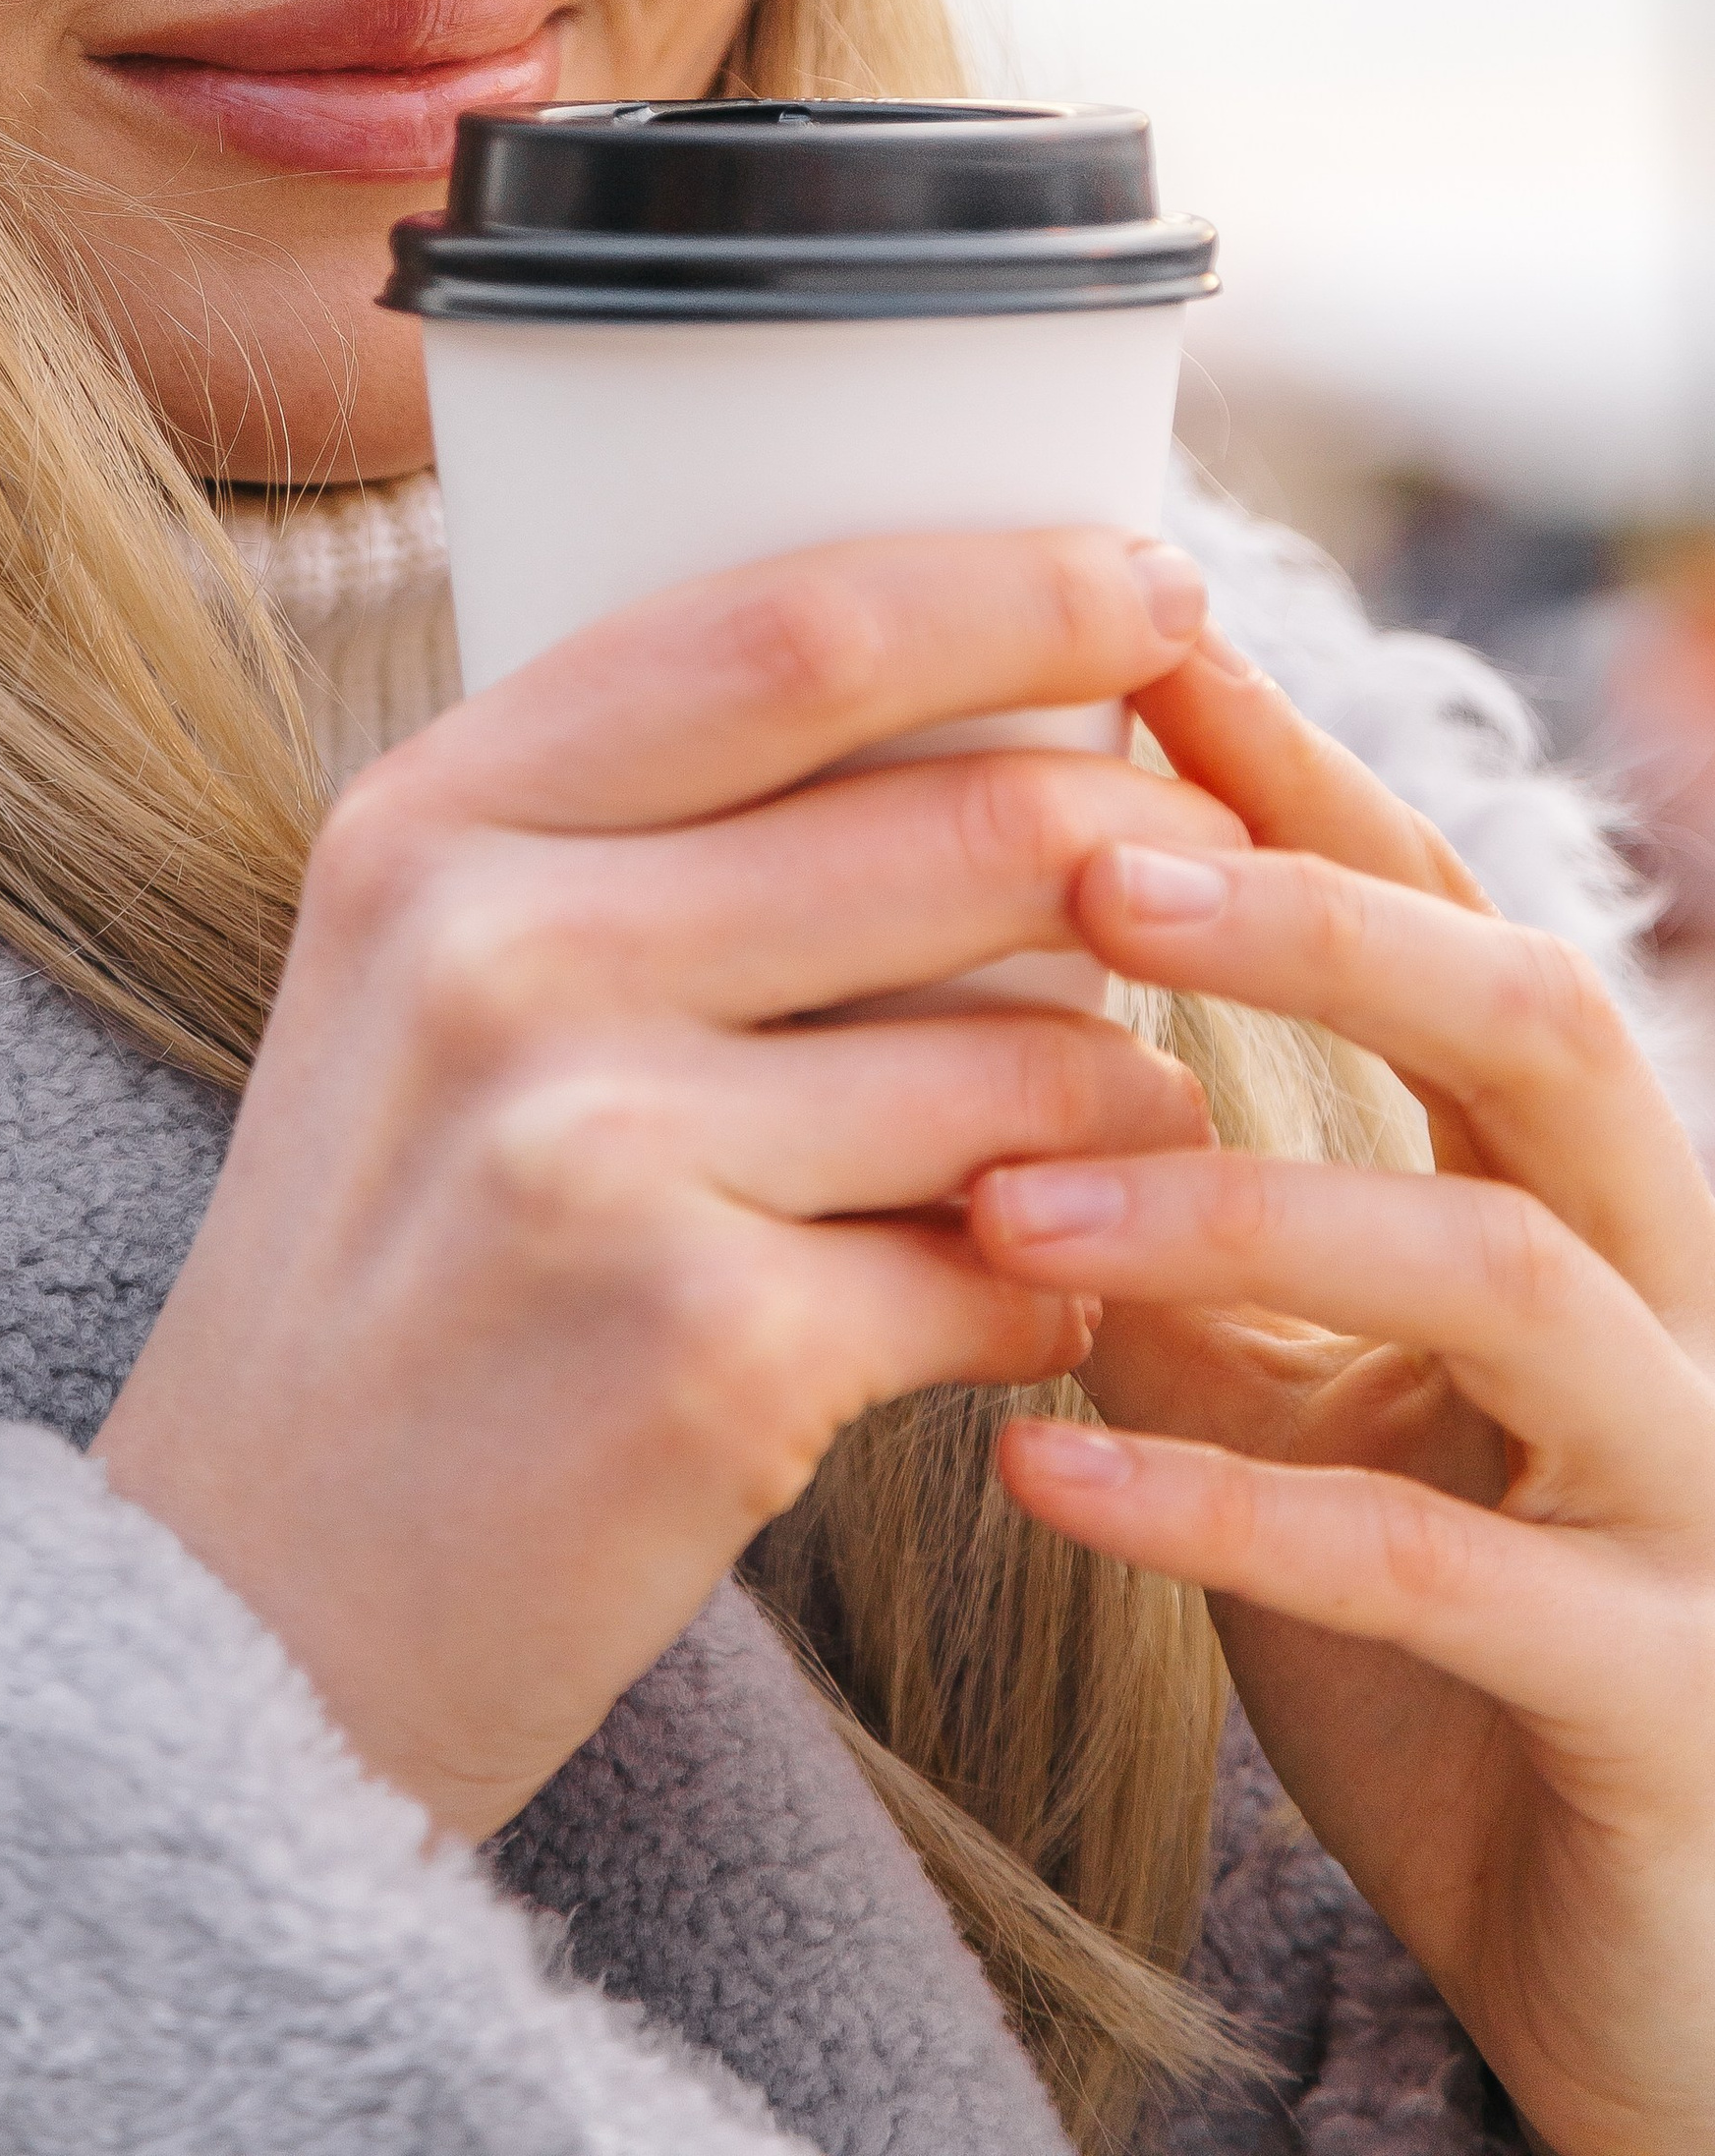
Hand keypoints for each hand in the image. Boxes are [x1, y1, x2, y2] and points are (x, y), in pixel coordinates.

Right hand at [95, 527, 1233, 1838]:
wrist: (245, 1622)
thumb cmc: (395, 1267)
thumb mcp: (422, 983)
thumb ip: (627, 832)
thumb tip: (980, 706)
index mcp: (429, 824)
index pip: (785, 631)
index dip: (1013, 589)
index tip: (1159, 583)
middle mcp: (496, 954)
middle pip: (959, 824)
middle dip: (1150, 843)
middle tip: (1224, 872)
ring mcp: (595, 1151)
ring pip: (1027, 1054)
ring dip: (1129, 1091)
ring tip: (1115, 1124)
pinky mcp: (707, 1351)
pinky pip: (1014, 1265)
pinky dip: (1062, 1284)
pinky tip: (1019, 1303)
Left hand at [974, 634, 1714, 2155]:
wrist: (1620, 1952)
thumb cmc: (1443, 1627)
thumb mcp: (1298, 1391)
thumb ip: (1189, 1227)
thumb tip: (966, 1036)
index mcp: (1578, 1192)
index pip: (1457, 919)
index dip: (1311, 787)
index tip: (1139, 657)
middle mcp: (1669, 1297)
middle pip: (1535, 1026)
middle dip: (1318, 925)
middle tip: (1089, 864)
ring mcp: (1690, 1491)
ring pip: (1501, 1271)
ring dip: (1240, 1206)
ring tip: (1006, 1190)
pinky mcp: (1655, 1697)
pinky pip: (1439, 1567)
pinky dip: (1225, 1503)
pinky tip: (1040, 1468)